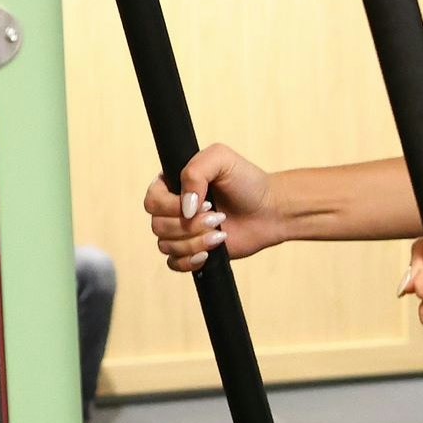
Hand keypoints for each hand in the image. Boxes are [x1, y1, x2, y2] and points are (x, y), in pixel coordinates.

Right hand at [145, 143, 286, 273]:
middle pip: (157, 226)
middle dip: (190, 225)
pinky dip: (189, 261)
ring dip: (195, 242)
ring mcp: (181, 231)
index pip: (152, 201)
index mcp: (172, 184)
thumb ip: (194, 171)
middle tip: (219, 217)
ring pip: (166, 246)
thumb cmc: (247, 182)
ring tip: (220, 234)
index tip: (206, 203)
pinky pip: (173, 263)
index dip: (173, 206)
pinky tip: (208, 253)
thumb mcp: (221, 159)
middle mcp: (172, 208)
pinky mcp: (191, 251)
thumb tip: (185, 207)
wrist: (270, 210)